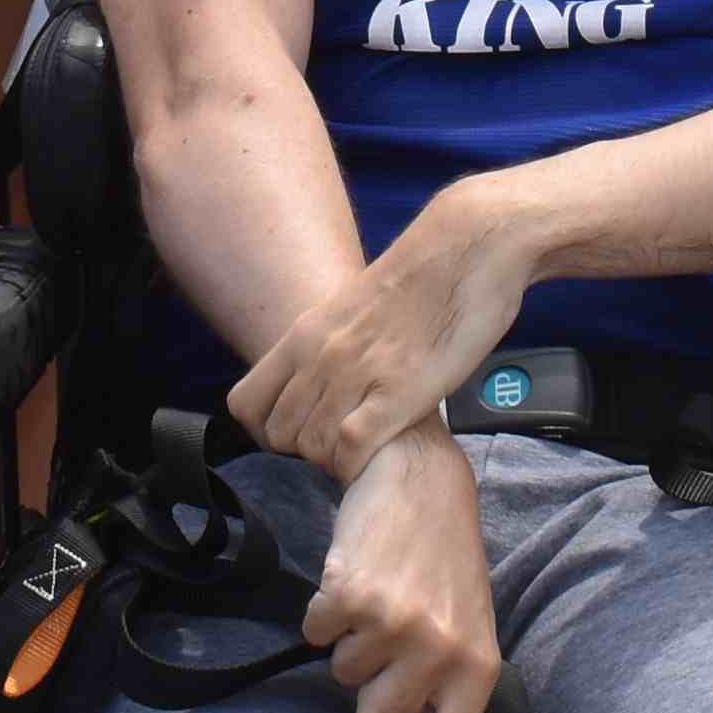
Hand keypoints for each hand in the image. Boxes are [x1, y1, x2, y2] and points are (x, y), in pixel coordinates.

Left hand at [234, 177, 544, 481]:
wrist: (467, 248)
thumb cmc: (422, 278)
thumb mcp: (351, 307)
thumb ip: (327, 343)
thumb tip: (316, 380)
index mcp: (304, 333)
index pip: (245, 404)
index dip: (267, 429)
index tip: (301, 430)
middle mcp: (321, 354)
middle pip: (278, 434)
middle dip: (305, 451)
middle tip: (340, 443)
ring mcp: (357, 373)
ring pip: (310, 447)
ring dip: (334, 460)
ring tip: (364, 448)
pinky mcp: (398, 392)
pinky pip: (350, 449)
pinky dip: (357, 465)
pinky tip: (378, 454)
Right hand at [304, 424, 500, 712]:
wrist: (420, 476)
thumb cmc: (445, 557)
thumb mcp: (464, 628)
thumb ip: (441, 697)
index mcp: (477, 668)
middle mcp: (439, 652)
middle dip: (368, 694)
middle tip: (384, 645)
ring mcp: (394, 625)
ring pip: (342, 675)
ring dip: (349, 644)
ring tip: (376, 599)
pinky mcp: (350, 596)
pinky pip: (314, 633)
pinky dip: (322, 612)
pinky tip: (350, 580)